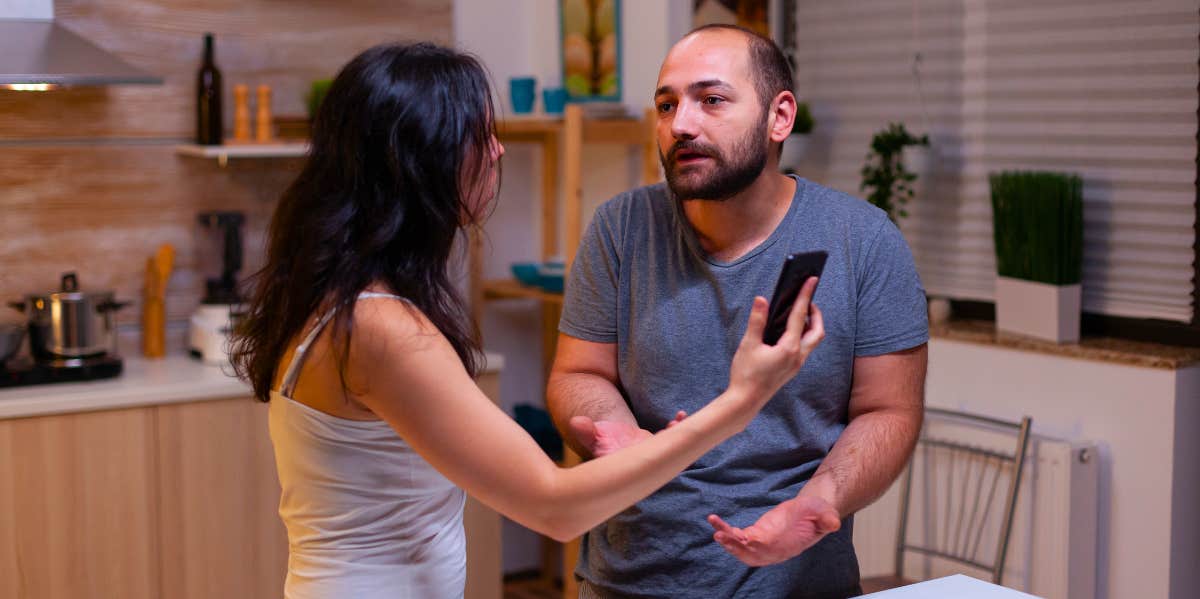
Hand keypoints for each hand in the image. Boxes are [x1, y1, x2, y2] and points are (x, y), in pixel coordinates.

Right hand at [569, 410, 686, 457]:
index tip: (647, 445)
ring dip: (675, 438)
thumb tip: (577, 422)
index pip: (632, 467)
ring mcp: (650, 456)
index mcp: (622, 465)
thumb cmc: (598, 439)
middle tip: (670, 435)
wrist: (610, 439)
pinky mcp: (658, 447)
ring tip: (675, 423)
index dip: (640, 460)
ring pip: (667, 451)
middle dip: (665, 452)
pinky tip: (680, 415)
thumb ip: (585, 431)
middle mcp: (639, 464)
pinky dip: (678, 428)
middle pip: (655, 462)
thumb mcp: (590, 435)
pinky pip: (672, 441)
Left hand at [707, 495, 840, 565]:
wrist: (811, 513)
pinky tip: (716, 523)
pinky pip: (738, 537)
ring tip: (716, 530)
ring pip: (742, 550)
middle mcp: (773, 549)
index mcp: (788, 545)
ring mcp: (763, 544)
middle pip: (751, 553)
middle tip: (720, 535)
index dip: (757, 545)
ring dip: (728, 542)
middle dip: (735, 547)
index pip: (771, 548)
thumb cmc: (817, 513)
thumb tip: (834, 523)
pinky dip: (727, 531)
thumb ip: (828, 518)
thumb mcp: (825, 512)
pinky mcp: (756, 535)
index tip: (746, 537)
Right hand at [728, 277, 824, 404]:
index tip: (811, 280)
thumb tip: (762, 300)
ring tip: (798, 313)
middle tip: (806, 300)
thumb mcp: (748, 344)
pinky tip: (788, 331)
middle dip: (815, 313)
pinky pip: (804, 348)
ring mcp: (796, 364)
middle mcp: (798, 357)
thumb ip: (757, 321)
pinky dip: (802, 335)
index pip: (800, 316)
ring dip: (810, 325)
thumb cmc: (745, 374)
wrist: (745, 401)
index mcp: (789, 348)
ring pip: (812, 341)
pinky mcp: (791, 369)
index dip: (806, 296)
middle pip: (817, 331)